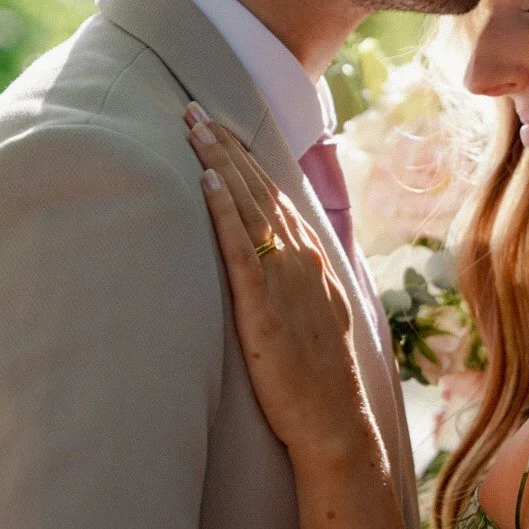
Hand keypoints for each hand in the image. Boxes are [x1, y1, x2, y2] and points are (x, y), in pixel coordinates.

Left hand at [185, 107, 375, 457]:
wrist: (334, 420)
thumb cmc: (321, 378)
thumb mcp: (316, 317)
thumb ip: (298, 284)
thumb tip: (279, 263)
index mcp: (314, 259)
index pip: (275, 195)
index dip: (246, 159)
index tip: (220, 128)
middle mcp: (302, 258)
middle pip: (259, 188)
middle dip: (226, 145)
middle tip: (195, 108)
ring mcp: (285, 278)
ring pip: (249, 206)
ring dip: (220, 162)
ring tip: (193, 128)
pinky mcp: (263, 303)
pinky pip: (240, 246)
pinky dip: (224, 209)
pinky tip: (208, 181)